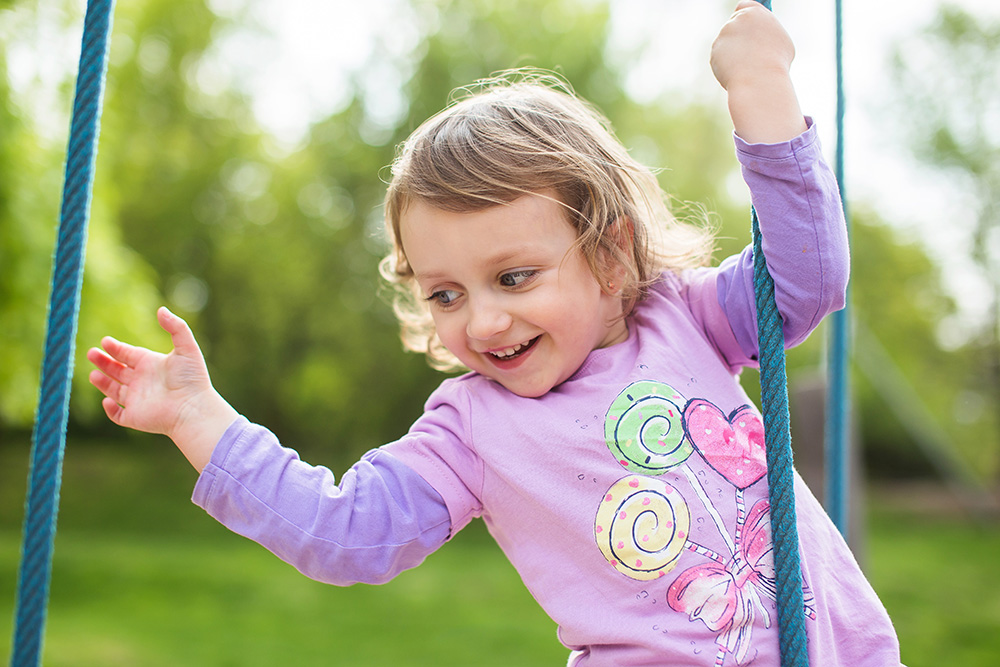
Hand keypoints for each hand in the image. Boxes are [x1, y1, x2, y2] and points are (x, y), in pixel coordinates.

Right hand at [88, 307, 237, 470]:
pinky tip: (107, 400)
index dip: (116, 348)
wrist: (194, 408)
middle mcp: (144, 382)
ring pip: (114, 391)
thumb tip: (161, 310)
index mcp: (153, 365)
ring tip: (93, 374)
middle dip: (104, 362)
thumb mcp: (186, 348)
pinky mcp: (135, 418)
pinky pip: (118, 414)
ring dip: (102, 382)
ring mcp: (139, 401)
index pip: (129, 355)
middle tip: (91, 353)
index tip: (105, 341)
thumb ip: (176, 327)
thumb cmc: (192, 379)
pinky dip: (110, 409)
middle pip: (118, 370)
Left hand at [711, 1, 805, 143]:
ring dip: (734, 54)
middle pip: (734, 25)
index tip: (747, 24)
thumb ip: (768, 33)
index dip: (745, 16)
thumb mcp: (780, 41)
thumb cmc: (776, 63)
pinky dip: (727, 67)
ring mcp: (722, 37)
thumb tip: (763, 34)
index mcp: (754, 13)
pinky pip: (721, 60)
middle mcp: (735, 21)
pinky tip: (738, 73)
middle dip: (739, 37)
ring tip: (749, 67)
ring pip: (728, 45)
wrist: (759, 81)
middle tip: (749, 51)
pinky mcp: (714, 53)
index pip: (744, 6)